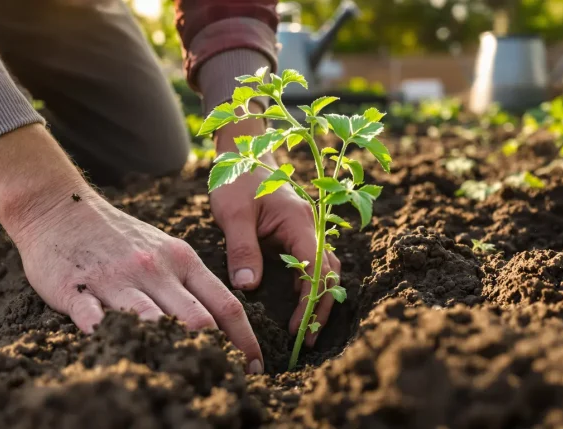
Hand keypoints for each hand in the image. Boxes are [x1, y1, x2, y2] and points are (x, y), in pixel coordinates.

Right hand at [0, 125, 262, 373]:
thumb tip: (219, 326)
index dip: (244, 339)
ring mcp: (116, 278)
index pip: (225, 304)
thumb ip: (190, 285)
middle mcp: (155, 269)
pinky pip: (94, 318)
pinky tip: (116, 351)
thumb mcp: (165, 249)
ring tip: (179, 379)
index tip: (255, 365)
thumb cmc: (119, 236)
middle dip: (215, 353)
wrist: (59, 207)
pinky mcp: (76, 288)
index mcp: (182, 260)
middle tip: (223, 380)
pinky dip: (107, 337)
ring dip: (167, 351)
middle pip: (196, 318)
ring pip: (151, 321)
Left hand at [210, 105, 340, 346]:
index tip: (298, 327)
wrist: (242, 151)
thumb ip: (242, 249)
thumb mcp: (233, 214)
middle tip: (306, 338)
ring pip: (324, 268)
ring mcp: (305, 229)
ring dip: (318, 297)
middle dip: (321, 305)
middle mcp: (310, 226)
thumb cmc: (237, 178)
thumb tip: (249, 286)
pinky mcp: (296, 233)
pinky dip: (308, 284)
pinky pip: (310, 262)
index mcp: (299, 221)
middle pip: (329, 272)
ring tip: (304, 327)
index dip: (310, 300)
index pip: (316, 268)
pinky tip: (296, 303)